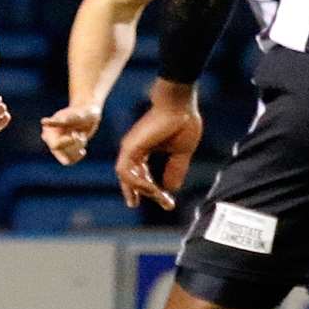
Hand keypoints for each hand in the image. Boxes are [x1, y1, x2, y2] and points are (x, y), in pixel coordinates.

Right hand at [40, 104, 101, 165]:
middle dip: (73, 146)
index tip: (75, 134)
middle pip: (61, 154)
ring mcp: (57, 146)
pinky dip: (77, 157)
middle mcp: (49, 139)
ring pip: (66, 159)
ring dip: (77, 150)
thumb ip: (59, 121)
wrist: (88, 115)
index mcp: (48, 130)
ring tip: (80, 137)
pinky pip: (69, 161)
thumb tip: (43, 122)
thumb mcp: (72, 117)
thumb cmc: (81, 113)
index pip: (55, 145)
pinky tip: (83, 150)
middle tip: (79, 134)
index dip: (68, 142)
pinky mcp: (64, 151)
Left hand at [114, 81, 201, 209]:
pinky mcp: (129, 147)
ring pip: (128, 179)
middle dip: (147, 194)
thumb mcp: (181, 152)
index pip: (142, 176)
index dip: (152, 190)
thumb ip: (175, 170)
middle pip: (133, 180)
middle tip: (166, 204)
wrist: (180, 104)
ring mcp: (129, 149)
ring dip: (144, 190)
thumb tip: (172, 189)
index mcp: (143, 150)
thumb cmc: (182, 122)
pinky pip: (126, 173)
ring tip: (161, 196)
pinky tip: (155, 188)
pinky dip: (139, 183)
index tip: (168, 202)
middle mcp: (133, 150)